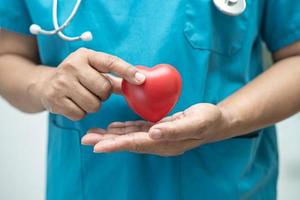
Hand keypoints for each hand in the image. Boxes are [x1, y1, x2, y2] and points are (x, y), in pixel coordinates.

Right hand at [30, 48, 144, 119]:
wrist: (44, 84)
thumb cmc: (76, 77)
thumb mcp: (92, 70)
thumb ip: (114, 77)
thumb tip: (139, 82)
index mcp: (85, 55)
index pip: (110, 62)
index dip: (127, 71)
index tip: (141, 80)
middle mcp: (72, 65)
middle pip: (104, 89)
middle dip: (104, 94)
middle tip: (94, 90)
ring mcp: (62, 82)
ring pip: (94, 104)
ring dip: (93, 105)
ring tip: (83, 96)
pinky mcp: (54, 99)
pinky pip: (80, 114)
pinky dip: (81, 112)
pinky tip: (73, 103)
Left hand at [81, 103, 230, 155]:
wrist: (216, 122)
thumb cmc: (208, 120)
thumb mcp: (195, 123)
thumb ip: (174, 130)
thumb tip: (152, 134)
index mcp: (165, 143)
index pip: (136, 144)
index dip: (116, 145)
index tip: (97, 147)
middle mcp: (158, 143)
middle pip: (127, 142)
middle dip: (106, 141)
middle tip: (85, 139)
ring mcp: (157, 137)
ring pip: (129, 137)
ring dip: (111, 136)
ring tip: (93, 134)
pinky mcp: (158, 130)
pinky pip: (137, 130)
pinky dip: (123, 129)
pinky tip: (112, 128)